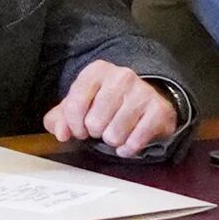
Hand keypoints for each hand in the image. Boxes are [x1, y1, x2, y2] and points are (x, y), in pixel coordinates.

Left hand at [46, 62, 180, 157]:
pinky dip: (128, 148)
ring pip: (114, 135)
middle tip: (103, 127)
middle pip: (94, 123)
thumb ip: (60, 119)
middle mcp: (121, 76)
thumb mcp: (80, 105)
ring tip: (117, 131)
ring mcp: (142, 92)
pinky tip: (129, 139)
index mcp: (97, 71)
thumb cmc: (106, 103)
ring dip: (113, 141)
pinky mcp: (158, 110)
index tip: (80, 129)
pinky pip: (134, 142)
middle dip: (96, 132)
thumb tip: (61, 133)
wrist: (146, 101)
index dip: (74, 125)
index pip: (74, 105)